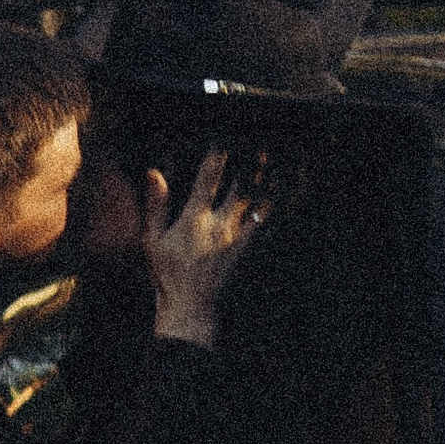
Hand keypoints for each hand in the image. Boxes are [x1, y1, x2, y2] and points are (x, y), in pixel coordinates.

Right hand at [142, 149, 265, 346]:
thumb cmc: (169, 276)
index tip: (225, 133)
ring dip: (272, 177)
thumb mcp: (152, 240)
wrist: (192, 309)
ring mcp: (240, 238)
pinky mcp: (253, 250)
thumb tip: (154, 173)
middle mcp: (221, 225)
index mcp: (195, 219)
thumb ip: (156, 204)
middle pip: (242, 184)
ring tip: (282, 154)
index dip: (217, 153)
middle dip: (253, 158)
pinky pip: (272, 223)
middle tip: (262, 137)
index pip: (208, 178)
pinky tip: (292, 189)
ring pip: (262, 201)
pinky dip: (282, 204)